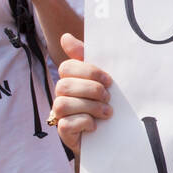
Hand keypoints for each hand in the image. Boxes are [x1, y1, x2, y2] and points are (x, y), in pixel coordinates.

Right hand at [53, 33, 113, 154]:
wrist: (112, 136)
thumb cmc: (105, 102)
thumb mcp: (102, 79)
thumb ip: (86, 58)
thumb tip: (65, 37)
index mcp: (70, 79)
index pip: (68, 67)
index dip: (89, 71)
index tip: (109, 80)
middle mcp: (62, 95)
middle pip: (65, 85)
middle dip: (92, 90)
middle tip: (108, 97)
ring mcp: (60, 114)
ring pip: (62, 104)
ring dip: (90, 107)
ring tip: (106, 113)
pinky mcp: (63, 131)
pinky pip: (66, 123)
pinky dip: (84, 123)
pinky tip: (95, 125)